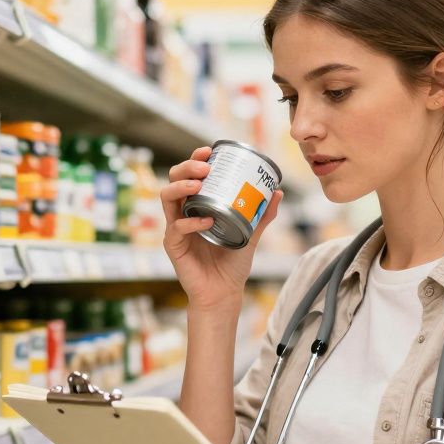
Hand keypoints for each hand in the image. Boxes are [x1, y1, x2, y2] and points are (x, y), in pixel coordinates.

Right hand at [161, 146, 283, 311]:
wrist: (224, 293)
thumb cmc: (232, 264)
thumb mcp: (250, 234)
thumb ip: (262, 215)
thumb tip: (277, 192)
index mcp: (198, 206)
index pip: (190, 176)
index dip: (196, 160)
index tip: (210, 151)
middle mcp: (183, 213)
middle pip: (174, 180)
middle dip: (187, 167)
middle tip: (205, 167)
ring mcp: (175, 228)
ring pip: (166, 197)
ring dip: (181, 186)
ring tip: (199, 184)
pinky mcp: (173, 246)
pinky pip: (176, 228)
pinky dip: (191, 222)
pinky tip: (207, 221)